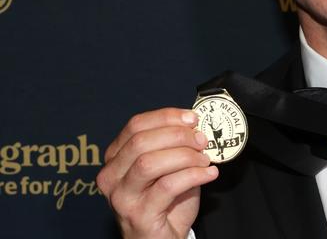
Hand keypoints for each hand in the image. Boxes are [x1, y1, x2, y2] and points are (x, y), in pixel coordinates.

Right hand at [97, 108, 218, 238]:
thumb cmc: (166, 201)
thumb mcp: (168, 166)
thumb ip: (173, 144)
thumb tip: (193, 123)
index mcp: (116, 157)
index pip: (136, 125)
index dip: (167, 117)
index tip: (192, 118)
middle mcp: (111, 176)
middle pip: (141, 141)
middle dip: (177, 135)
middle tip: (201, 140)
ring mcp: (122, 197)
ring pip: (149, 163)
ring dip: (184, 156)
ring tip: (204, 160)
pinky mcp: (138, 215)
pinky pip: (167, 186)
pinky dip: (193, 175)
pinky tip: (209, 174)